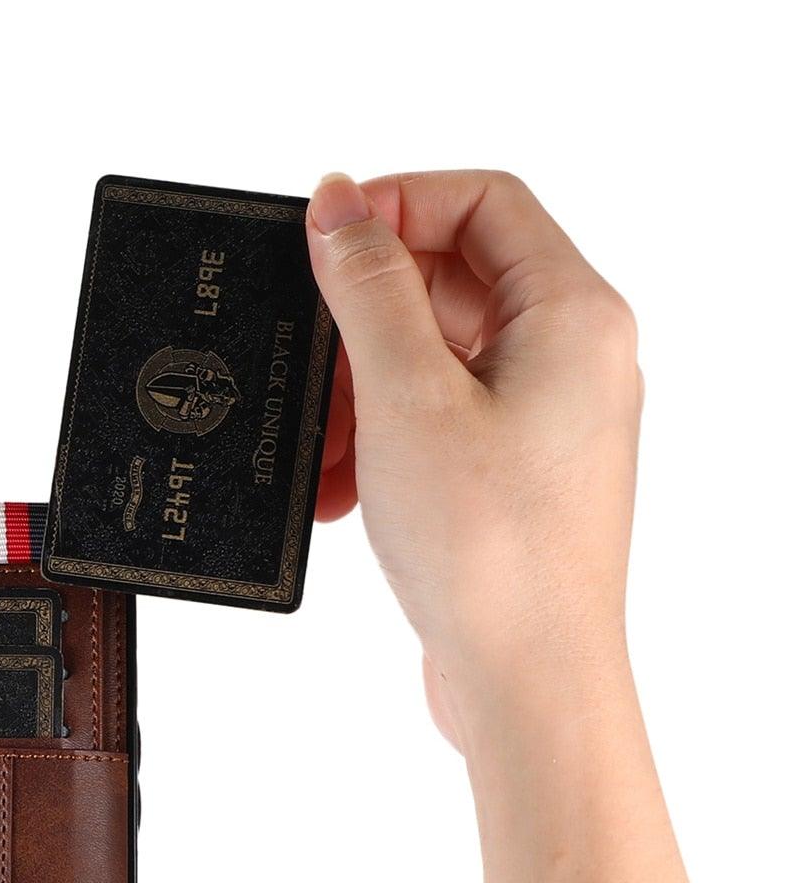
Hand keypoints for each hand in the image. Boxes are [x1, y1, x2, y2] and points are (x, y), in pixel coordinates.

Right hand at [307, 169, 643, 749]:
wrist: (527, 681)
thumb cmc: (494, 553)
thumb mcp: (408, 399)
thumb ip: (369, 292)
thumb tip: (341, 205)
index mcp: (572, 316)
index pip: (484, 201)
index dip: (396, 203)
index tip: (323, 236)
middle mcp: (571, 359)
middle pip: (453, 282)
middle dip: (364, 321)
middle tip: (309, 355)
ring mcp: (543, 421)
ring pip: (433, 362)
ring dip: (360, 393)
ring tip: (320, 444)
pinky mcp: (509, 478)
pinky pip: (433, 427)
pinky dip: (378, 444)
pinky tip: (338, 488)